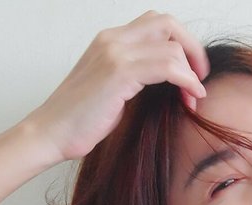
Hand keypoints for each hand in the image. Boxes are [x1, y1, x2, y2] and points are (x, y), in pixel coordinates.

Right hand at [24, 10, 209, 161]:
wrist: (50, 134)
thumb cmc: (79, 121)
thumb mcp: (112, 92)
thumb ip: (136, 79)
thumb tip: (167, 86)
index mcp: (109, 41)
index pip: (156, 25)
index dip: (180, 46)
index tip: (190, 76)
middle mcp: (112, 39)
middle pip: (167, 23)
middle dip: (192, 49)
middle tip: (200, 78)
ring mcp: (114, 53)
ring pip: (171, 44)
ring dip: (192, 70)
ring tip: (194, 97)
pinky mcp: (118, 73)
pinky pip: (167, 65)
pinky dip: (186, 79)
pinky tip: (191, 96)